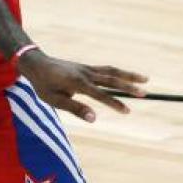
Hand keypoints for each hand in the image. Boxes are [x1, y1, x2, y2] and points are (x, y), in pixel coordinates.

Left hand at [17, 49, 147, 122]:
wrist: (37, 64)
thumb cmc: (44, 85)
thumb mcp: (54, 100)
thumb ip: (75, 108)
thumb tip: (94, 119)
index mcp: (77, 83)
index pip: (100, 95)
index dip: (114, 103)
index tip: (127, 111)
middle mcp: (85, 74)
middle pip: (112, 80)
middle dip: (129, 87)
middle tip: (145, 93)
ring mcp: (87, 69)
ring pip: (112, 71)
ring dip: (129, 75)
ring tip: (145, 79)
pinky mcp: (87, 68)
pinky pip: (106, 69)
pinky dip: (118, 72)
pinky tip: (127, 76)